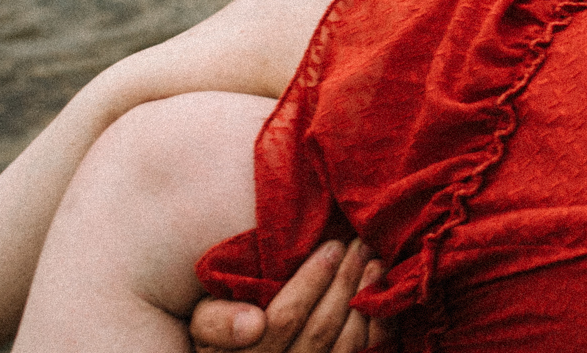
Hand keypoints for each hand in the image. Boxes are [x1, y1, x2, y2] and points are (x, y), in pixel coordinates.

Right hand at [190, 238, 391, 352]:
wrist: (252, 349)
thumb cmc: (223, 328)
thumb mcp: (205, 322)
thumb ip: (217, 322)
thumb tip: (253, 324)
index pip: (283, 320)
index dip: (310, 282)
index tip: (331, 246)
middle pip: (320, 329)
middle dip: (343, 281)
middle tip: (360, 242)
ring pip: (345, 345)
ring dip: (362, 298)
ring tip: (374, 260)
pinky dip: (380, 325)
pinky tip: (380, 294)